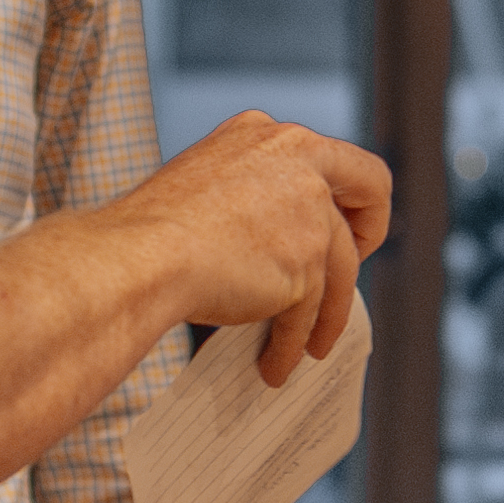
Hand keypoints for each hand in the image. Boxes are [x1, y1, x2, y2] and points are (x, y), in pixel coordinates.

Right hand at [125, 114, 395, 383]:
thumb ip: (253, 205)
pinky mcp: (307, 259)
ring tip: (305, 350)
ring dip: (324, 317)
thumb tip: (279, 250)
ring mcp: (308, 207)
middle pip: (369, 190)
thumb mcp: (207, 193)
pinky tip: (274, 366)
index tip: (339, 229)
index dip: (347, 197)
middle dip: (369, 235)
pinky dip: (292, 343)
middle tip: (348, 279)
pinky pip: (311, 311)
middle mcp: (296, 157)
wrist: (135, 259)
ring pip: (339, 269)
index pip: (335, 158)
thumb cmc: (151, 233)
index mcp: (267, 136)